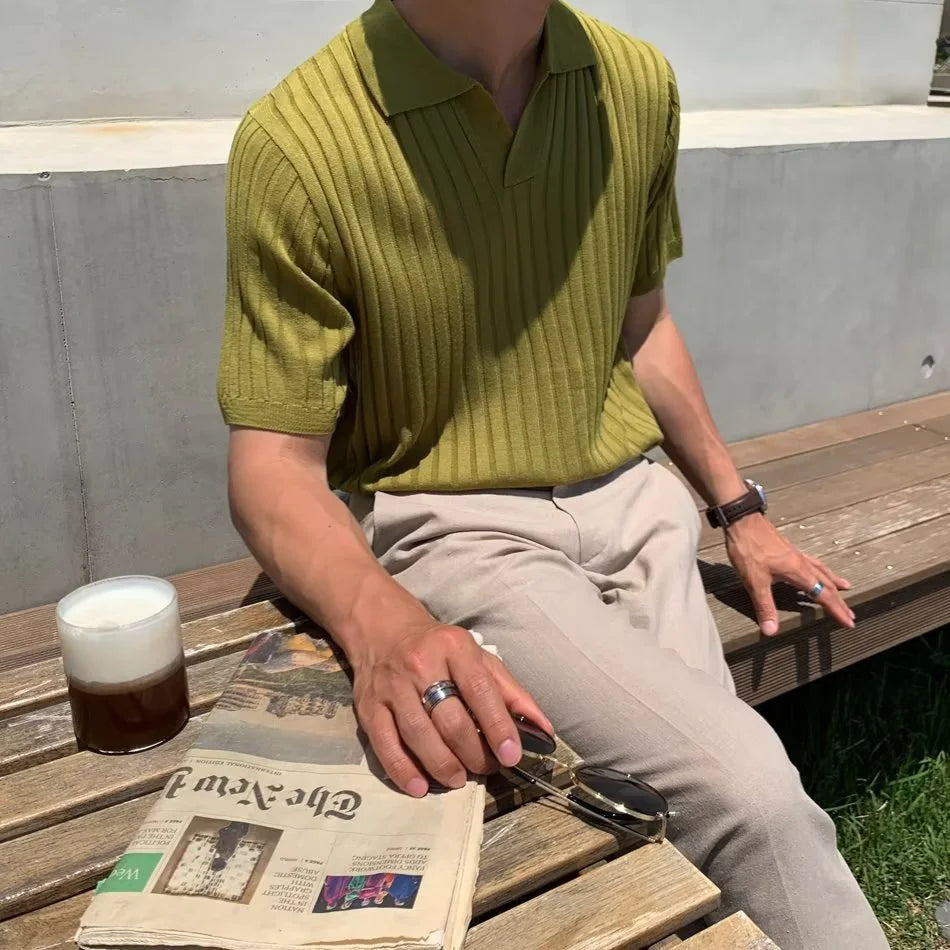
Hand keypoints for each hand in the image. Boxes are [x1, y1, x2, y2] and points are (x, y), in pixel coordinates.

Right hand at [350, 618, 551, 797]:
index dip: (498, 726)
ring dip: (443, 766)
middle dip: (473, 753)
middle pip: (450, 720)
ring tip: (458, 778)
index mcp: (455, 648)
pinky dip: (404, 770)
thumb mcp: (479, 658)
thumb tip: (543, 729)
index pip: (480, 690)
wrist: (384, 630)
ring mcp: (392, 686)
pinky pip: (385, 745)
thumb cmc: (440, 649)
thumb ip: (511, 693)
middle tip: (486, 768)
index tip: (511, 755)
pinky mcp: (369, 707)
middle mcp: (421, 664)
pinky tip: (420, 786)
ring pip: (419, 736)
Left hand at [724, 513, 854, 635]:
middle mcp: (802, 563)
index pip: (824, 596)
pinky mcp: (788, 549)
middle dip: (840, 601)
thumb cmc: (748, 549)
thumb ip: (764, 606)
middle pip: (827, 584)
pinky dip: (820, 569)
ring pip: (822, 571)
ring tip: (845, 587)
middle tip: (851, 614)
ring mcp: (795, 555)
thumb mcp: (754, 582)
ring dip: (834, 582)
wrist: (742, 520)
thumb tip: (771, 632)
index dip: (837, 611)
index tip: (850, 623)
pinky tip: (815, 569)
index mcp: (799, 573)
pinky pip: (812, 562)